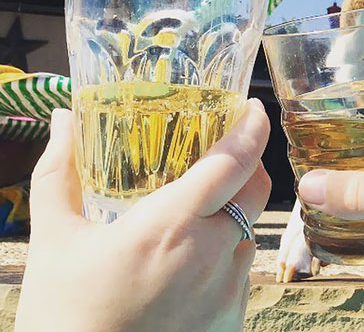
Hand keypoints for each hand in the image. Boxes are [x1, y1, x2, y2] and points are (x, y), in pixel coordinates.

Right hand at [16, 99, 270, 331]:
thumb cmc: (63, 320)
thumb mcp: (53, 242)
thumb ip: (58, 174)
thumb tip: (61, 120)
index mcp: (171, 227)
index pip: (235, 162)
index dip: (252, 128)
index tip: (252, 107)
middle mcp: (212, 258)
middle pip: (257, 191)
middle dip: (247, 164)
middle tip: (221, 153)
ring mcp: (226, 295)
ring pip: (251, 232)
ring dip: (234, 212)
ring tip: (195, 213)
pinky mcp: (230, 325)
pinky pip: (242, 274)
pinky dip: (226, 255)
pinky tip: (188, 262)